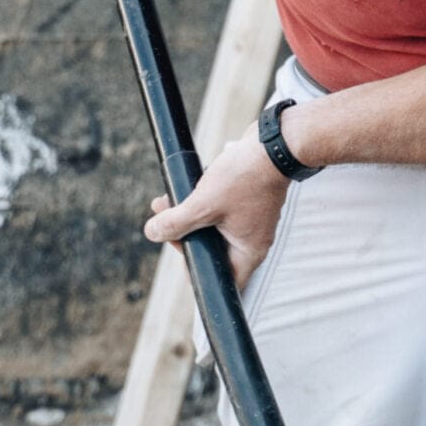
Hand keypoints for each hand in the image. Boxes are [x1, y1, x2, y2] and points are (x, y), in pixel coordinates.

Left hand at [143, 132, 290, 286]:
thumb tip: (152, 233)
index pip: (223, 281)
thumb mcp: (204, 203)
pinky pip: (220, 212)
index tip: (179, 248)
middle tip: (163, 221)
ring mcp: (251, 221)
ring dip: (188, 217)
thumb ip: (176, 222)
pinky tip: (187, 189)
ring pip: (212, 228)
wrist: (273, 144)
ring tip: (165, 202)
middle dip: (183, 236)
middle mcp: (252, 240)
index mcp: (249, 252)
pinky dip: (202, 204)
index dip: (197, 272)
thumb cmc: (246, 177)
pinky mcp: (248, 202)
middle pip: (211, 251)